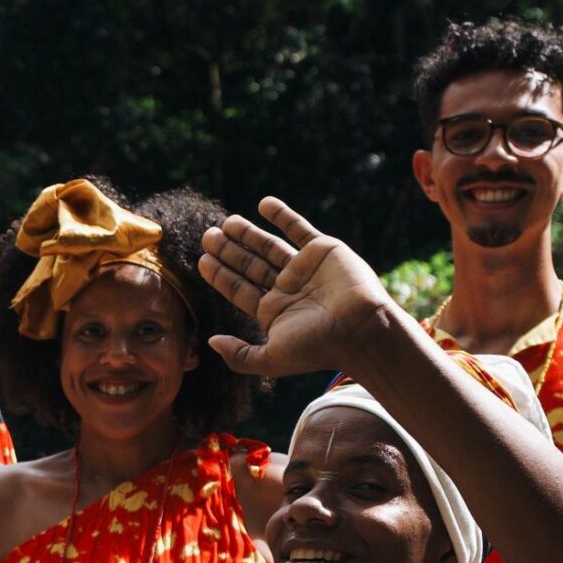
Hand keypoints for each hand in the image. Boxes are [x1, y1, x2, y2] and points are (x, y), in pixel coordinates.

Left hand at [196, 198, 396, 379]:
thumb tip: (210, 342)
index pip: (239, 289)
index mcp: (274, 312)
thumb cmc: (317, 348)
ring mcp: (304, 268)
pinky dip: (282, 215)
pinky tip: (263, 204)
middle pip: (250, 265)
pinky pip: (299, 228)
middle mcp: (287, 289)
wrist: (360, 329)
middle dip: (228, 251)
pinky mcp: (323, 250)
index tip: (202, 260)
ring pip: (269, 246)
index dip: (219, 275)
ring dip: (248, 234)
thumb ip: (239, 355)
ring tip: (227, 222)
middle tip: (207, 236)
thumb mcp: (271, 359)